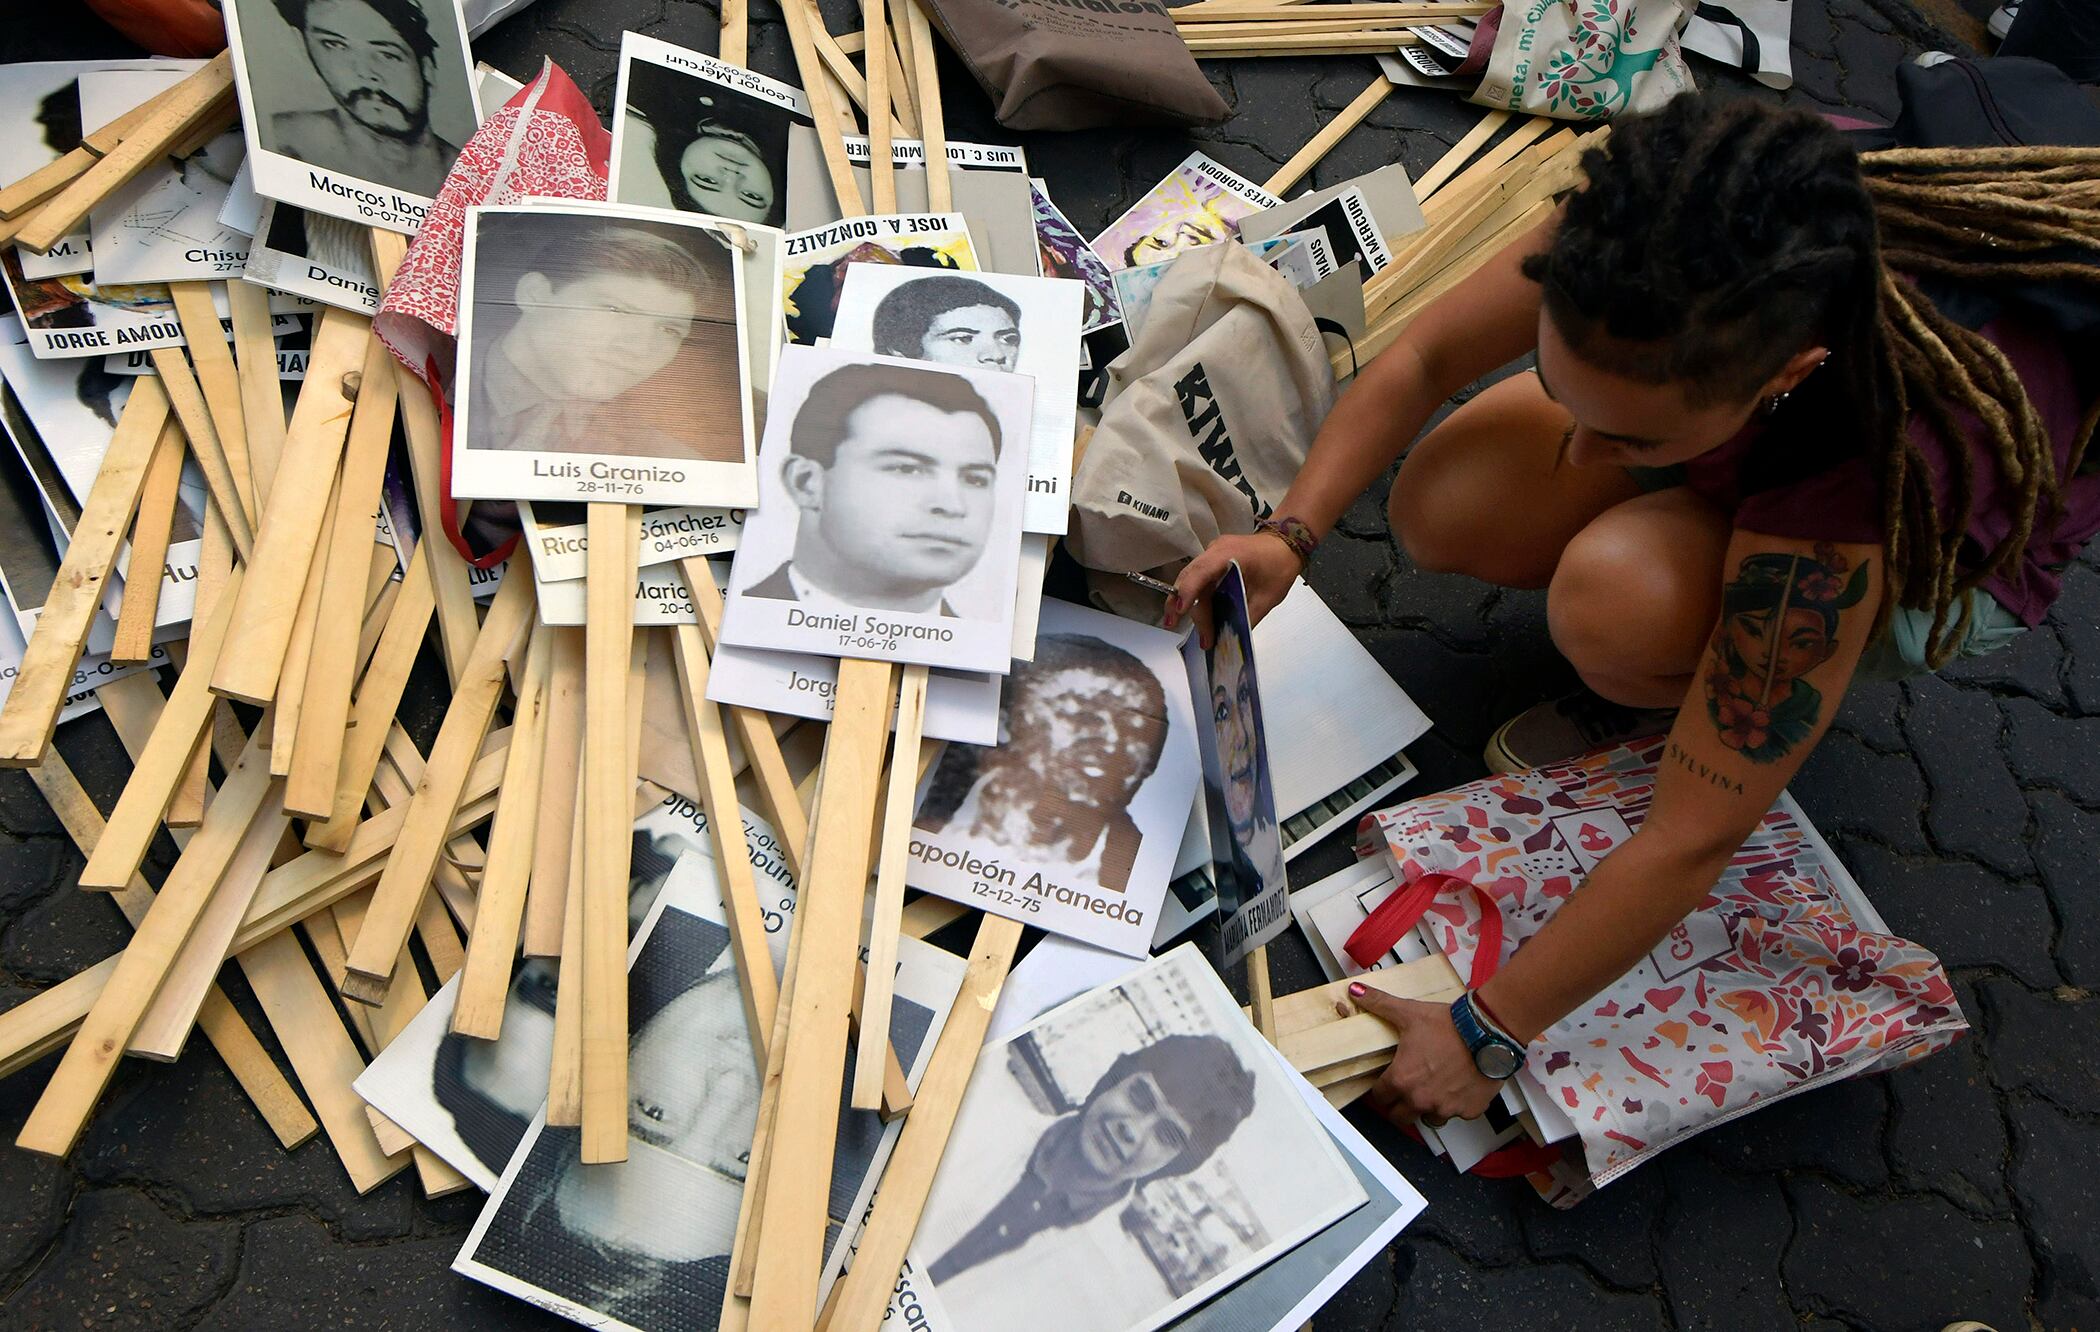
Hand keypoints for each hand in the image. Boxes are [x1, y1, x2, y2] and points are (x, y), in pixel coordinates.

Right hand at [1163, 531, 1301, 646]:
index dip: (1188, 592)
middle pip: (1191, 578)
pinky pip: (1199, 578)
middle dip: (1182, 605)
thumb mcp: (1268, 597)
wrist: (1286, 544)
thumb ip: (1247, 617)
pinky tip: (1200, 615)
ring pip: (1191, 578)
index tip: (1179, 612)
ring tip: (1189, 628)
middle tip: (1180, 629)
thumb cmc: (1280, 566)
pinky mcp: (1212, 559)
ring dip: (1188, 603)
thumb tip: (1229, 639)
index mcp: (1230, 554)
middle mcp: (1215, 550)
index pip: (1202, 572)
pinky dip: (1196, 596)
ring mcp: (1211, 553)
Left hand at [1347, 983, 1502, 1126]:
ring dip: (1428, 1107)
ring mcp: (1446, 1108)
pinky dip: (1457, 1104)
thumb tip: (1357, 991)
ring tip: (1434, 1087)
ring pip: (1429, 1118)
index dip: (1381, 1090)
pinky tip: (1458, 1085)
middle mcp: (1421, 1099)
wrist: (1488, 1032)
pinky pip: (1458, 1114)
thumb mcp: (1409, 1012)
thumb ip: (1380, 1004)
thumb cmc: (1451, 1026)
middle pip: (1400, 1117)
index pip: (1380, 1098)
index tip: (1386, 1085)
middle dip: (1399, 1106)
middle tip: (1406, 1091)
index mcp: (1402, 1080)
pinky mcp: (1469, 1110)